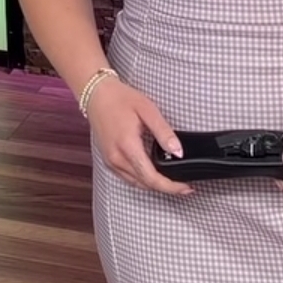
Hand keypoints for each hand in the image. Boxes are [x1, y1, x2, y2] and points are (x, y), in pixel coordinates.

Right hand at [87, 78, 192, 195]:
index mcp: (127, 146)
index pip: (151, 177)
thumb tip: (178, 152)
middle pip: (145, 184)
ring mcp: (110, 160)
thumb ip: (164, 132)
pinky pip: (127, 177)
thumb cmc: (120, 98)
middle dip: (166, 187)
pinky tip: (152, 173)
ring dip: (154, 185)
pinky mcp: (108, 159)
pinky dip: (142, 179)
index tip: (186, 187)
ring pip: (136, 183)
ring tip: (171, 180)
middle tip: (183, 185)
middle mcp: (116, 158)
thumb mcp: (147, 109)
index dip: (171, 186)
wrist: (96, 94)